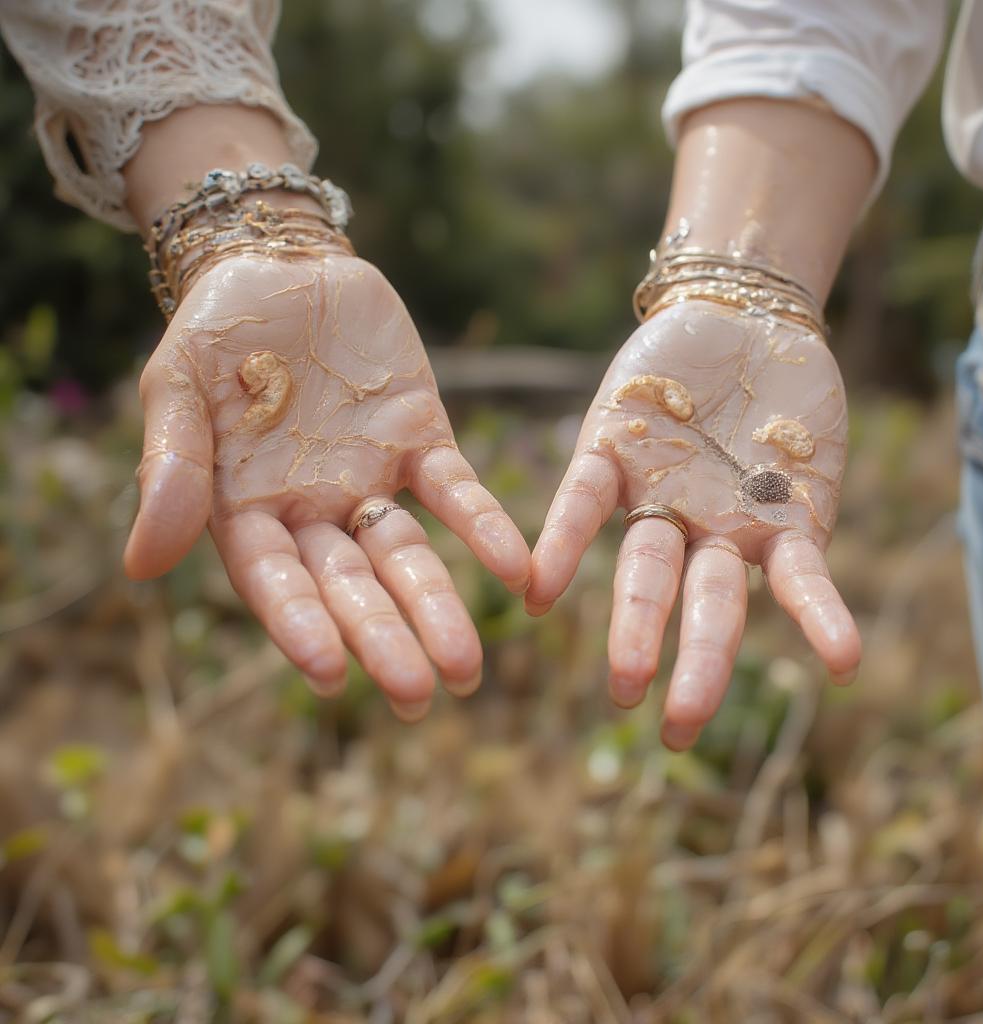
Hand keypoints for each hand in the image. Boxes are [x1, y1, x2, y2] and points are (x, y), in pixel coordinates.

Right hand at [123, 252, 530, 716]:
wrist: (281, 266)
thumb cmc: (213, 335)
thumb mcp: (176, 390)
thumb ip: (170, 471)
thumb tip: (142, 567)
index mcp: (248, 510)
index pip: (276, 580)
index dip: (300, 623)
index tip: (328, 673)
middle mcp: (316, 510)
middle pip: (352, 584)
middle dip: (384, 636)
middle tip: (419, 697)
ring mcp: (372, 479)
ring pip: (407, 553)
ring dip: (437, 605)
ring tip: (468, 667)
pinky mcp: (423, 440)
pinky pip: (455, 491)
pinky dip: (484, 527)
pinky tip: (516, 569)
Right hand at [527, 301, 860, 748]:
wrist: (757, 320)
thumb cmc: (677, 355)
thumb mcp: (636, 388)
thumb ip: (615, 435)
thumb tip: (575, 486)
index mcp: (625, 483)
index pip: (584, 518)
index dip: (562, 552)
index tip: (535, 600)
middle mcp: (674, 514)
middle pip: (653, 582)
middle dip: (639, 637)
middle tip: (624, 697)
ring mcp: (732, 522)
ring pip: (715, 597)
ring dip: (706, 655)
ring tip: (688, 716)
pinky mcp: (794, 520)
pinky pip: (805, 577)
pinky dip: (822, 618)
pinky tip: (843, 665)